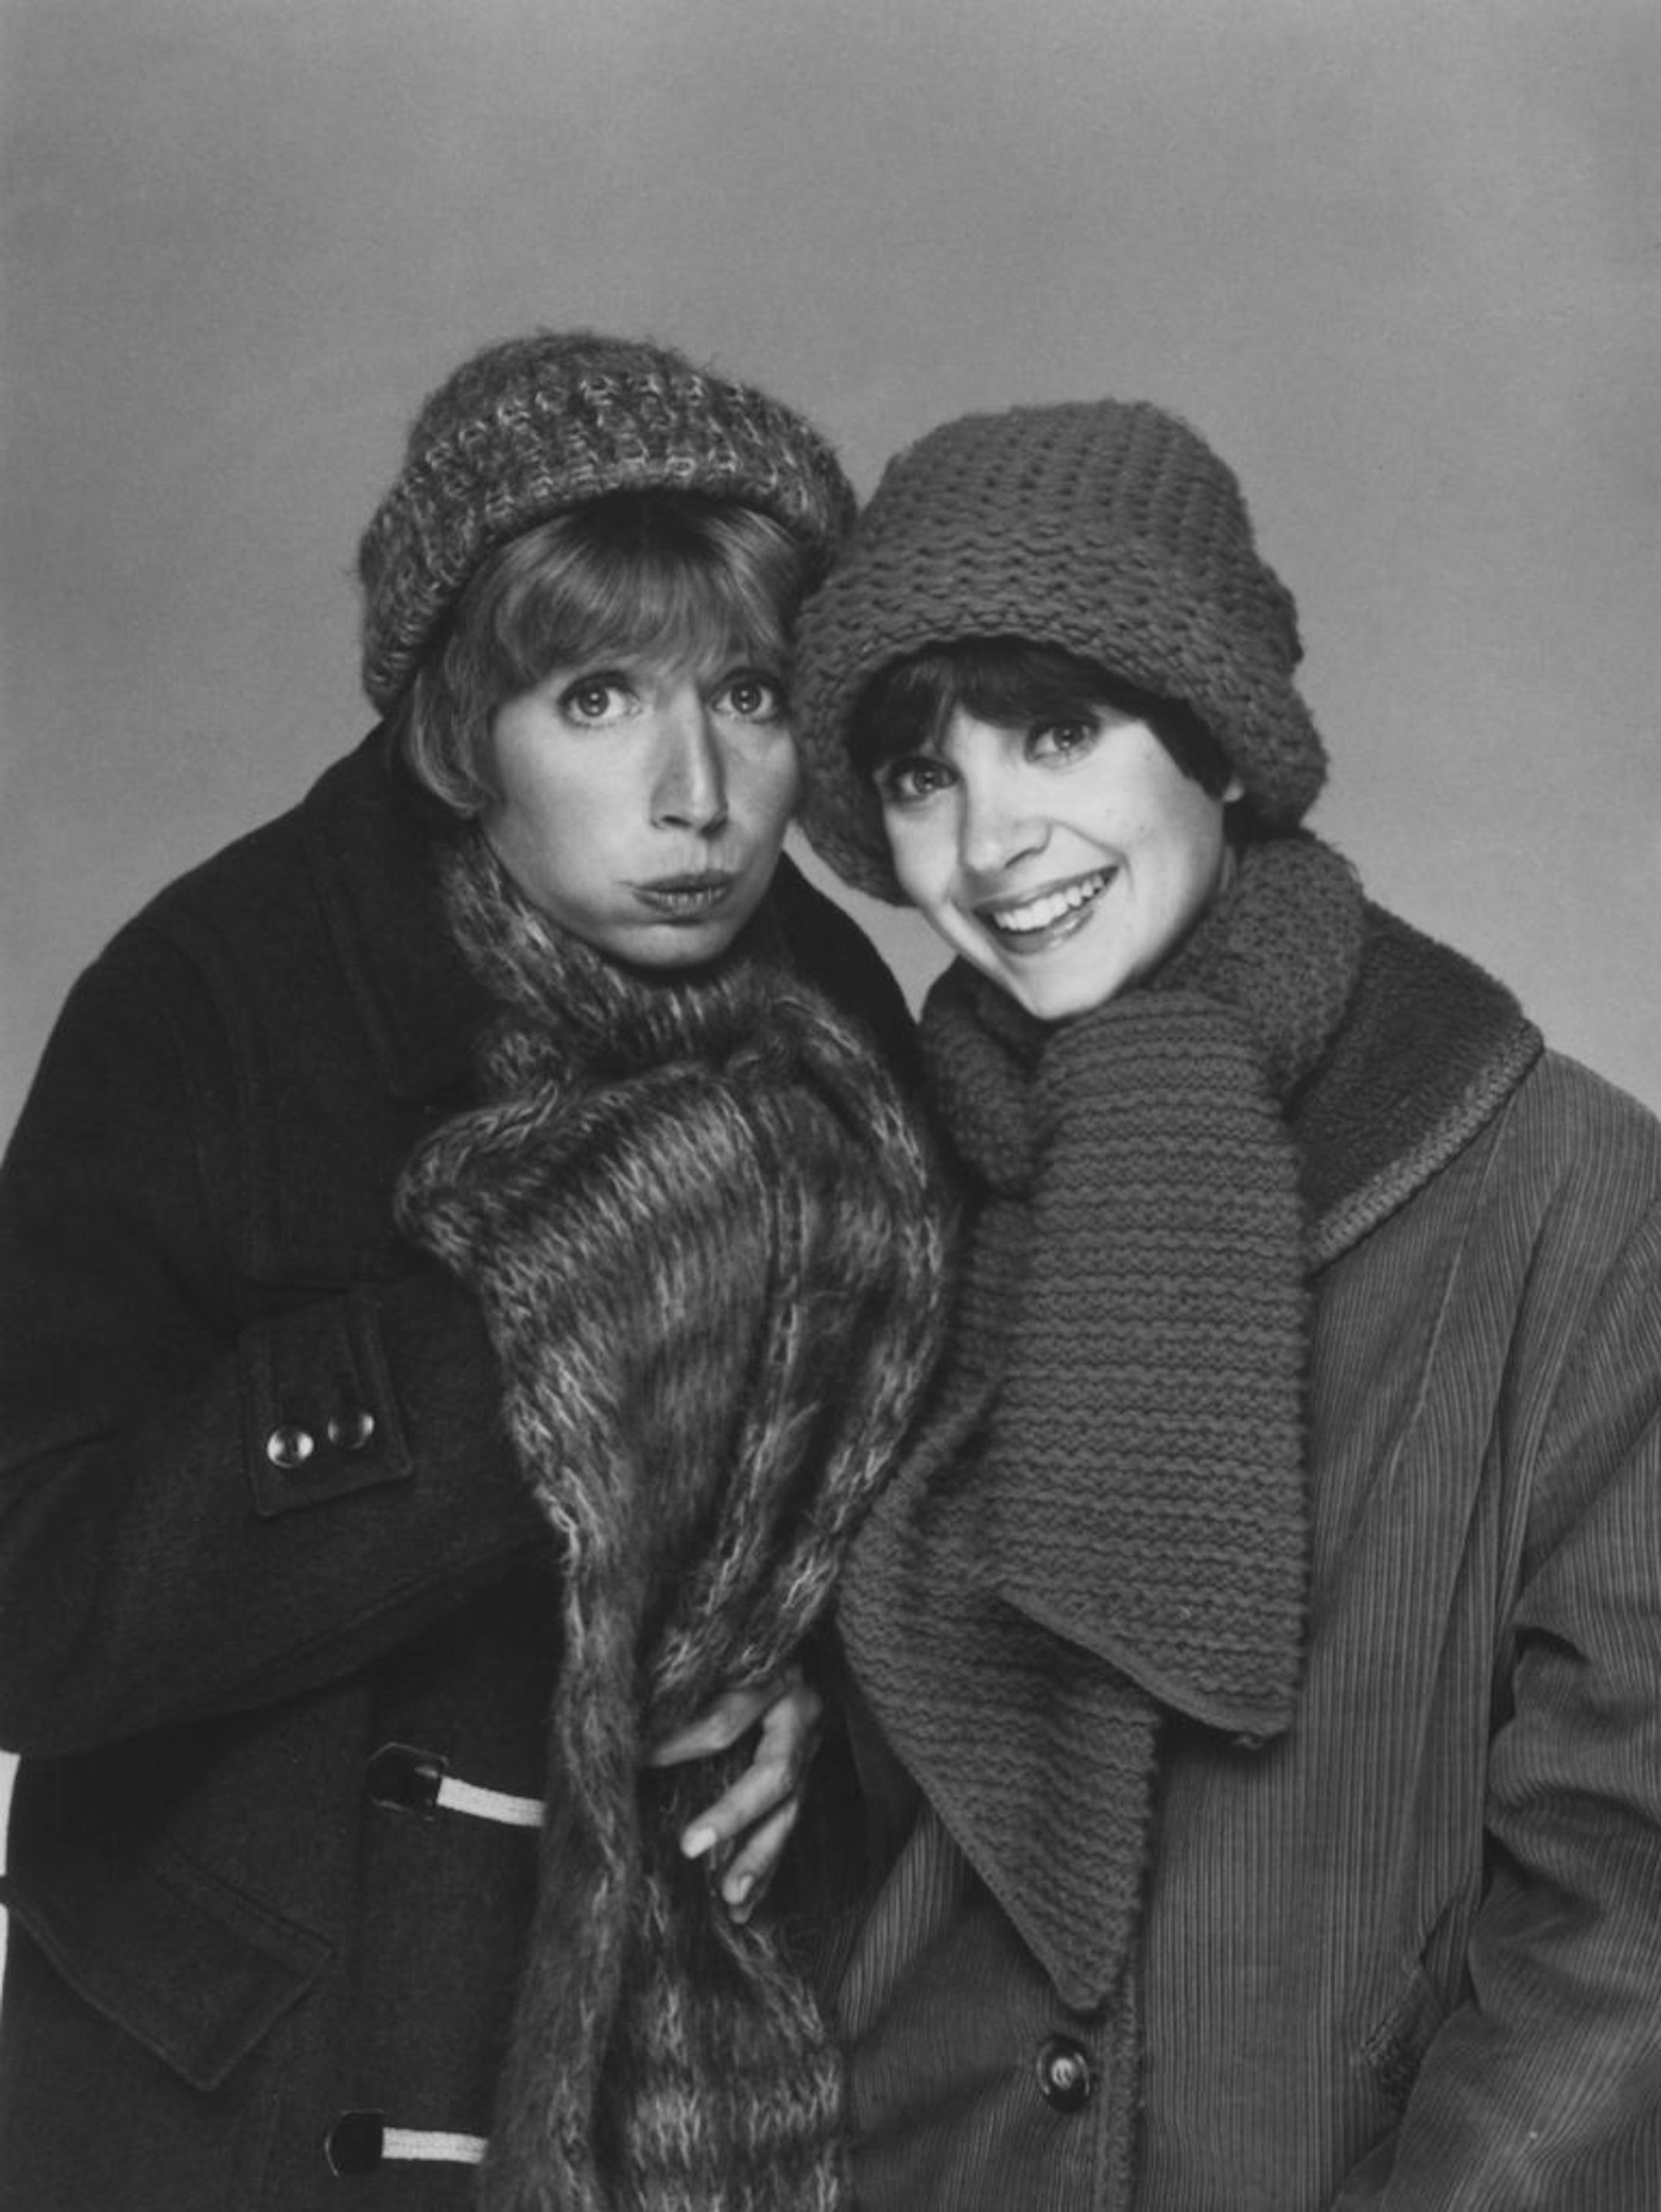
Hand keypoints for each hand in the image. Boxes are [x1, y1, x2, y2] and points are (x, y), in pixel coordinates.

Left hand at [645, 1664, 823, 1921]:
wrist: (798, 1638)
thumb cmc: (737, 1648)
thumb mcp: (720, 1655)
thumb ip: (685, 1684)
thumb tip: (623, 1722)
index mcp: (772, 1676)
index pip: (726, 1720)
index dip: (680, 1745)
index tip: (637, 1766)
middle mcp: (799, 1713)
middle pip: (772, 1773)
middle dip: (731, 1815)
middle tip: (689, 1846)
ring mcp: (810, 1747)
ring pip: (790, 1810)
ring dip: (758, 1857)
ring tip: (729, 1898)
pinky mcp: (810, 1774)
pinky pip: (791, 1827)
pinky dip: (768, 1869)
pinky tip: (743, 1908)